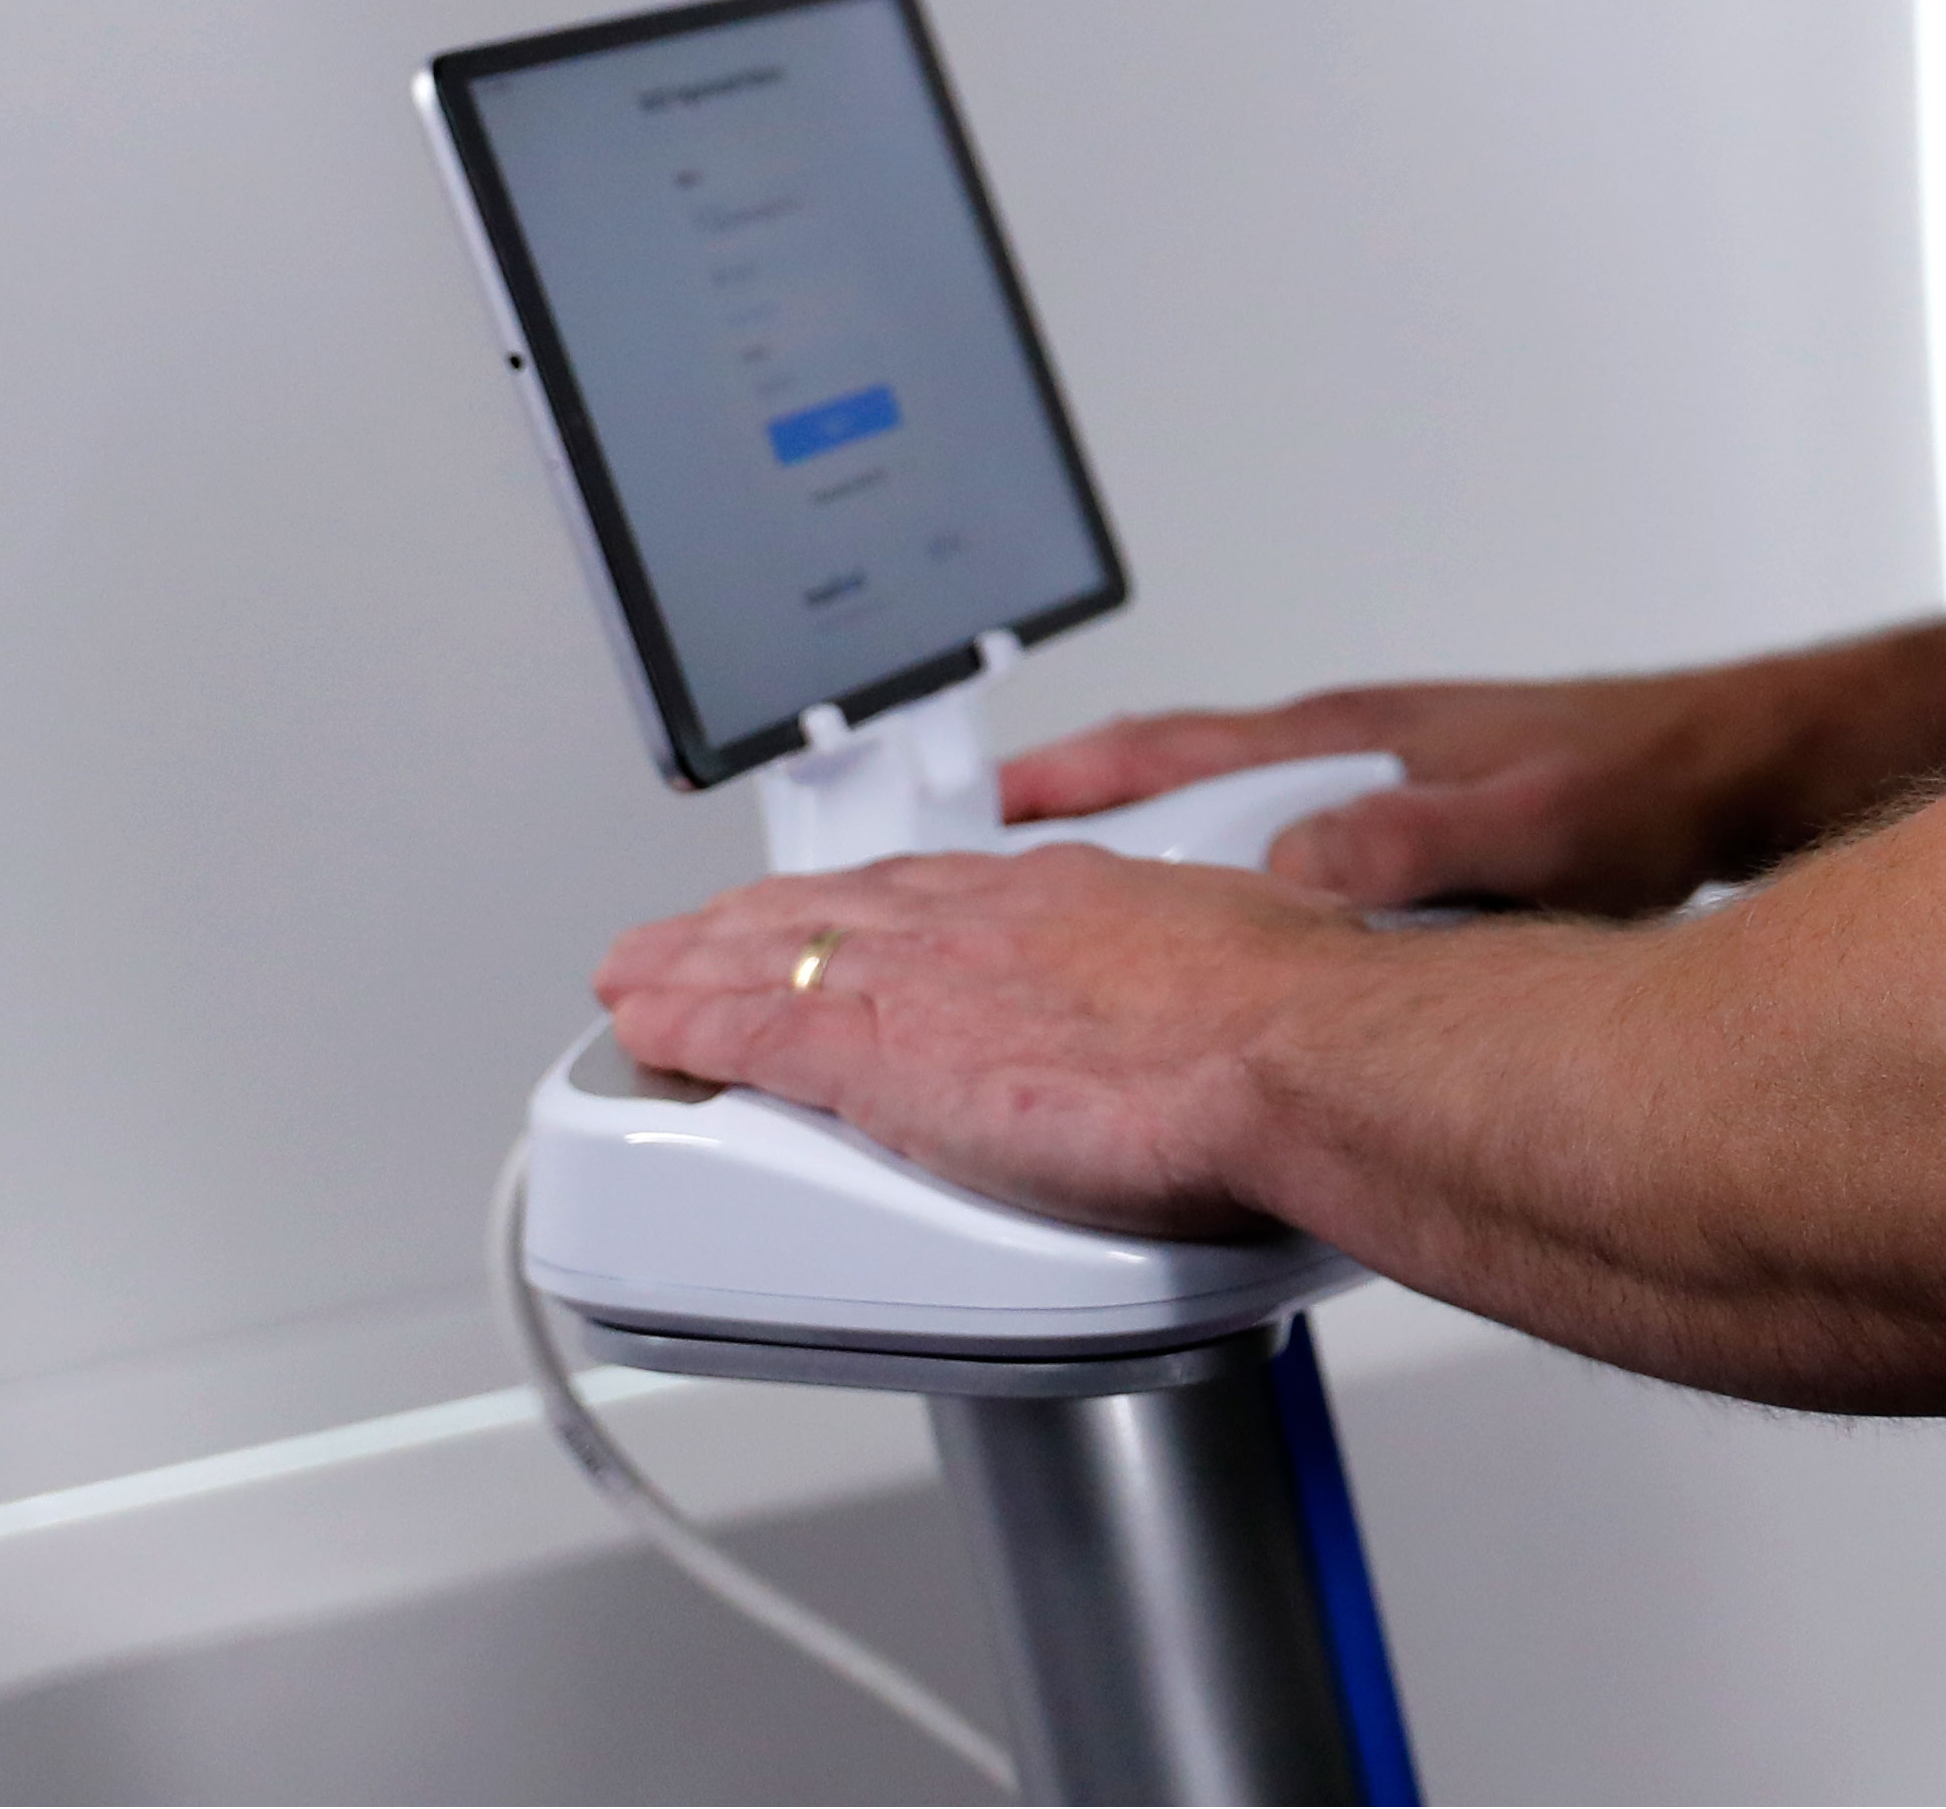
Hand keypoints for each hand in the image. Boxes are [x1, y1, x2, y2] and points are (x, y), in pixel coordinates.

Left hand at [594, 845, 1353, 1238]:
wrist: (1297, 1047)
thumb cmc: (1303, 1019)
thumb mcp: (1255, 959)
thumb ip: (1214, 982)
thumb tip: (1248, 1003)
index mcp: (1075, 901)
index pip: (943, 890)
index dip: (876, 906)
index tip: (845, 918)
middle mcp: (987, 922)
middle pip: (839, 909)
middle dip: (757, 920)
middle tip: (697, 938)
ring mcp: (930, 980)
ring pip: (775, 955)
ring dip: (697, 966)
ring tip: (642, 979)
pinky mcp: (885, 1055)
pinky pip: (753, 1029)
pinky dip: (690, 1027)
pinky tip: (649, 1030)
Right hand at [1001, 675, 1768, 915]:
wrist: (1729, 778)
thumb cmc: (1641, 785)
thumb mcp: (1523, 822)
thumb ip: (1410, 842)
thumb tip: (1293, 865)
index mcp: (1340, 738)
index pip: (1160, 753)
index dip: (1057, 790)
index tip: (960, 825)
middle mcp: (1340, 754)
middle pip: (1160, 785)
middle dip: (1056, 832)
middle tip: (962, 885)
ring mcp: (1370, 788)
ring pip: (1214, 827)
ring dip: (1133, 875)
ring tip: (1049, 942)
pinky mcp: (1408, 834)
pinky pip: (1273, 866)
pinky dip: (1217, 904)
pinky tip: (1207, 967)